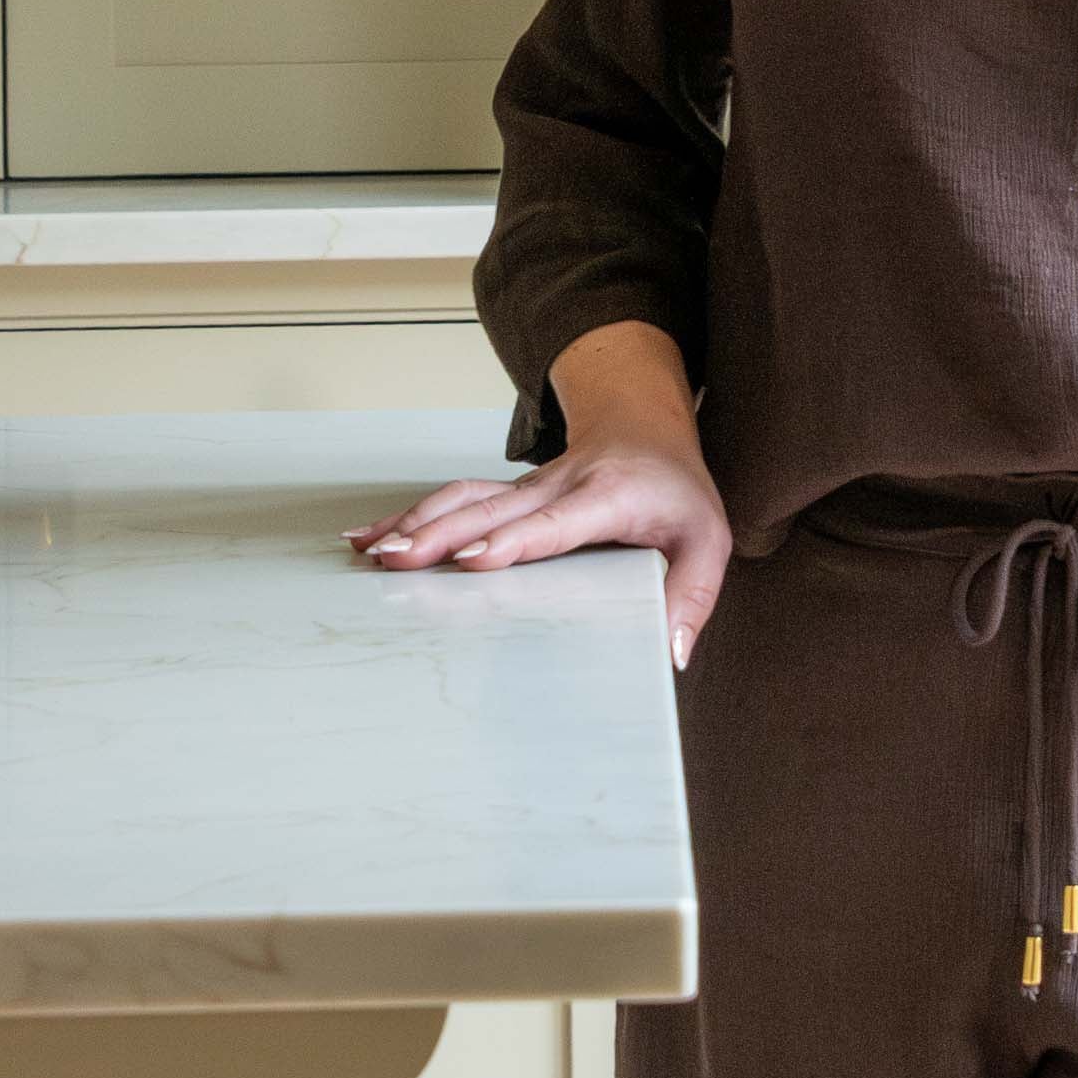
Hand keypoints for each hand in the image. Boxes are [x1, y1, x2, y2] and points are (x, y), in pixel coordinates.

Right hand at [345, 324, 732, 664]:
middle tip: (396, 561)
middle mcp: (559, 485)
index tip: (473, 558)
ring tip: (369, 551)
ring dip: (415, 522)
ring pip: (464, 497)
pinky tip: (369, 535)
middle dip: (441, 534)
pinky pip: (455, 498)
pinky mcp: (507, 492)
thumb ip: (693, 595)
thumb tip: (671, 652)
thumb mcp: (708, 539)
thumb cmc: (678, 491)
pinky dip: (409, 514)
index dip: (512, 539)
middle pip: (492, 508)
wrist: (648, 425)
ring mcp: (528, 485)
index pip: (554, 522)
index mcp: (608, 497)